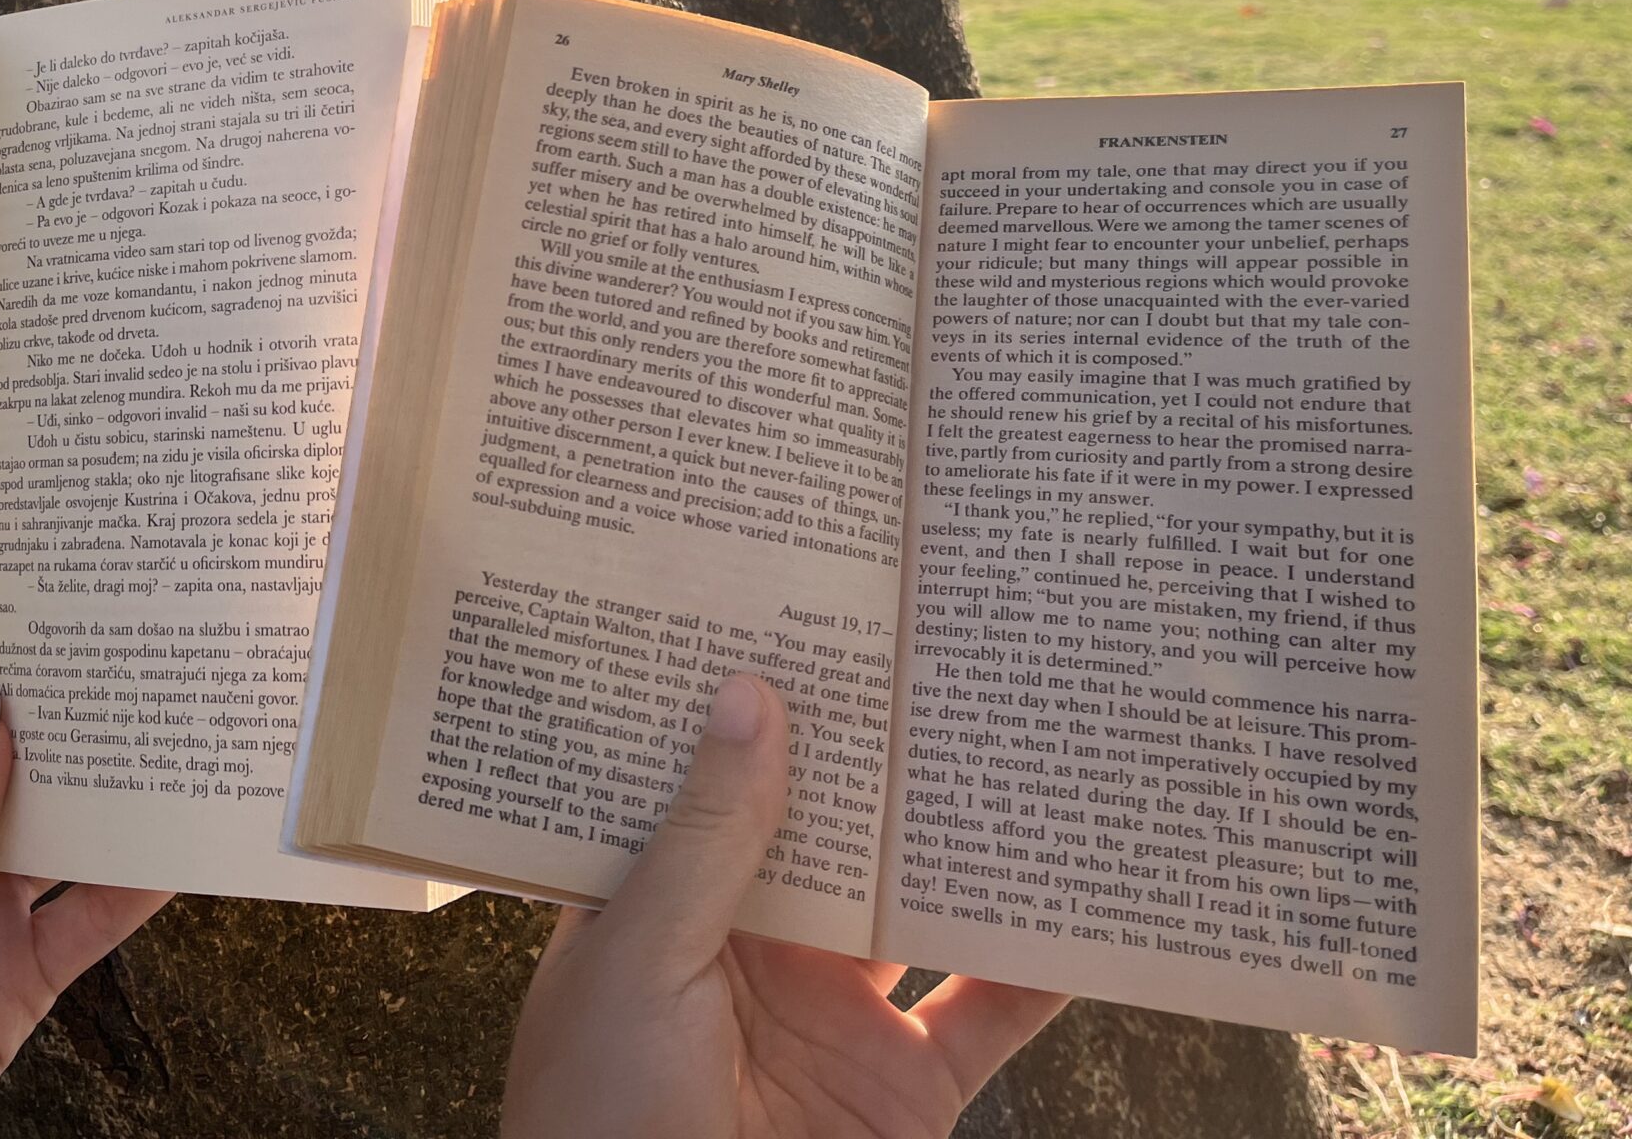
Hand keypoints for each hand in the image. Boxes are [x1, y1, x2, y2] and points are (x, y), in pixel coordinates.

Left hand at [0, 692, 169, 1138]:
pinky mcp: (17, 987)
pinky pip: (86, 928)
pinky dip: (134, 891)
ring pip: (54, 847)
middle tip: (116, 664)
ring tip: (164, 738)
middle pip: (1, 788)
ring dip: (104, 802)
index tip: (25, 627)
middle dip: (51, 733)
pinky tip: (174, 851)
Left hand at [501, 674, 1067, 1138]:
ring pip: (913, 904)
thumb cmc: (601, 1123)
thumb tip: (750, 694)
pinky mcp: (906, 1088)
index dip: (744, 704)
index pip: (703, 782)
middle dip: (871, 751)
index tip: (790, 602)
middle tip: (931, 634)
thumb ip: (707, 840)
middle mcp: (747, 950)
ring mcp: (831, 1017)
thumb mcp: (639, 961)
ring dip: (964, 838)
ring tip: (1023, 729)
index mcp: (655, 908)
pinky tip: (1088, 895)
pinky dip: (1042, 962)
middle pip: (824, 830)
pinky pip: (988, 1011)